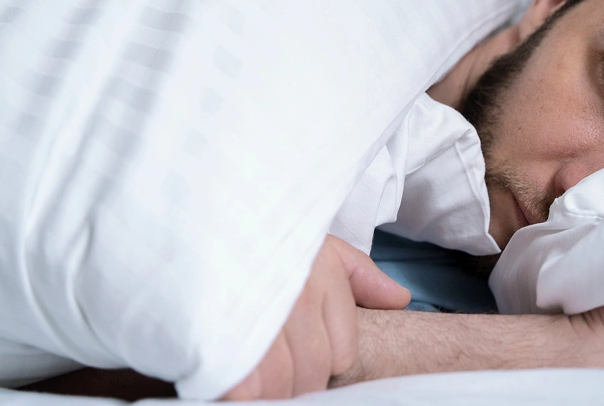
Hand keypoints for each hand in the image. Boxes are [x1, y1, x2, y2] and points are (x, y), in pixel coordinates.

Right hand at [222, 235, 409, 399]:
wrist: (204, 215)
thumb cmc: (263, 233)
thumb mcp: (317, 242)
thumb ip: (360, 275)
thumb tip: (400, 299)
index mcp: (321, 279)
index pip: (342, 355)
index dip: (325, 360)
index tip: (303, 351)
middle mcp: (294, 299)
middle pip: (313, 373)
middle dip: (300, 381)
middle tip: (281, 371)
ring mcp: (257, 318)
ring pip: (278, 386)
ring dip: (270, 388)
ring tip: (257, 376)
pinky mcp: (217, 337)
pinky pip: (242, 388)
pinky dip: (238, 390)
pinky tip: (235, 378)